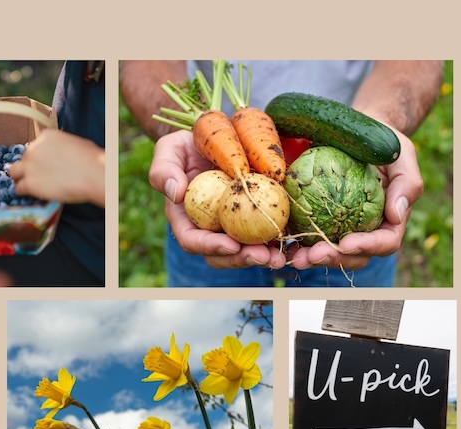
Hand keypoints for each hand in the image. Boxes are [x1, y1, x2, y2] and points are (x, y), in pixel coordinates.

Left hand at [7, 129, 104, 205]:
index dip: (39, 157)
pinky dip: (22, 192)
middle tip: (39, 176)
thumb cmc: (91, 159)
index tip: (45, 164)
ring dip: (20, 178)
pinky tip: (29, 195)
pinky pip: (18, 188)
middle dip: (30, 167)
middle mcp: (33, 148)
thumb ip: (61, 148)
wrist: (92, 173)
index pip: (35, 146)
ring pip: (14, 172)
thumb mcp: (75, 144)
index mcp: (45, 136)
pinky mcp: (29, 183)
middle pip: (24, 158)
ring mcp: (29, 166)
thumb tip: (62, 156)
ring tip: (28, 185)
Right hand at [149, 130, 286, 269]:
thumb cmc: (185, 146)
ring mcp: (233, 225)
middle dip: (243, 259)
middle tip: (263, 256)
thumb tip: (174, 193)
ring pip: (247, 250)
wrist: (211, 137)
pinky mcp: (255, 217)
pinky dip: (281, 240)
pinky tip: (297, 242)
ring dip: (264, 256)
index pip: (192, 240)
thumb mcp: (169, 150)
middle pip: (222, 254)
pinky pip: (267, 232)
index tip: (230, 244)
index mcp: (185, 219)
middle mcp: (209, 228)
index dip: (210, 246)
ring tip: (281, 256)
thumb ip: (164, 171)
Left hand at [286, 125, 421, 270]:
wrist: (359, 134)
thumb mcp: (402, 156)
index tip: (346, 243)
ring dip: (311, 258)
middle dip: (334, 258)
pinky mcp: (319, 221)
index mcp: (390, 221)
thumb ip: (407, 183)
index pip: (384, 242)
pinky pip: (308, 236)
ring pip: (329, 252)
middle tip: (313, 255)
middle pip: (353, 256)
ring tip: (296, 257)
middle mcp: (366, 231)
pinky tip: (282, 244)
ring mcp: (341, 229)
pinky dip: (296, 244)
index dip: (366, 247)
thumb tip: (396, 216)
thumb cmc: (385, 144)